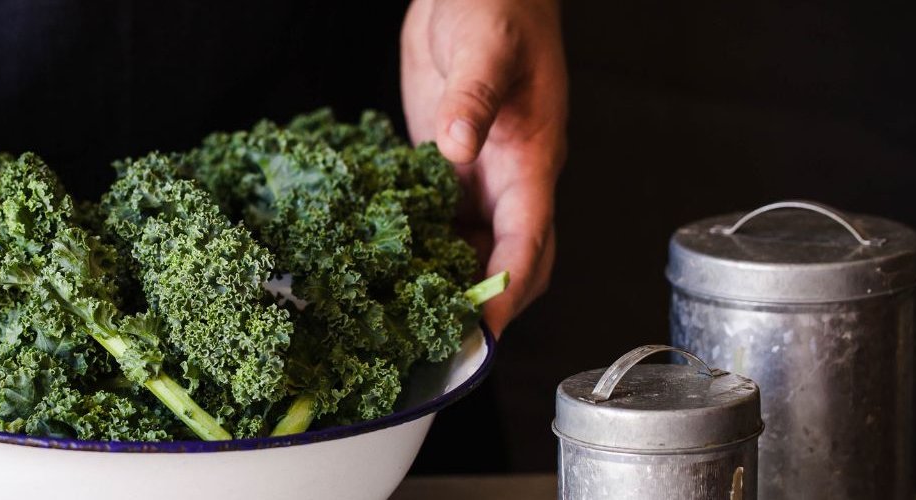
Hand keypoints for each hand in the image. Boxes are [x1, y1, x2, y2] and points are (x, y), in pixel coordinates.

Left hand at [400, 0, 566, 334]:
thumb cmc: (498, 9)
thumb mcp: (485, 49)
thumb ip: (470, 98)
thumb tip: (456, 146)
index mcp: (531, 159)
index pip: (528, 240)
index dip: (508, 290)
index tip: (486, 332)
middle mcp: (508, 178)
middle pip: (508, 261)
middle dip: (484, 305)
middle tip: (440, 343)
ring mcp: (475, 175)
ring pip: (470, 248)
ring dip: (446, 282)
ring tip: (406, 320)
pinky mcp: (443, 165)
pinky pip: (437, 219)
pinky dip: (418, 248)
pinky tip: (385, 268)